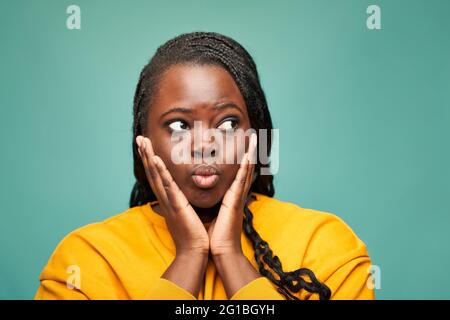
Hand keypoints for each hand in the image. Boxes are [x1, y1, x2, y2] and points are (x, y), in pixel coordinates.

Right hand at [136, 135, 209, 256]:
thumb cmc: (193, 234)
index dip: (151, 161)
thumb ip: (183, 202)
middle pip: (152, 172)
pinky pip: (167, 186)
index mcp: (169, 199)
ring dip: (149, 157)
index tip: (147, 146)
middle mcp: (165, 199)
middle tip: (139, 138)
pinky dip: (160, 172)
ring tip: (143, 142)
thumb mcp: (187, 213)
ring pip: (156, 175)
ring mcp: (169, 201)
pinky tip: (156, 159)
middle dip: (145, 154)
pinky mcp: (176, 205)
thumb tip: (184, 196)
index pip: (157, 176)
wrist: (195, 251)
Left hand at [207, 133, 256, 256]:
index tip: (242, 146)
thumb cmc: (215, 236)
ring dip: (251, 154)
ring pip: (246, 170)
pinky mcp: (235, 201)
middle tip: (254, 136)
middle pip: (245, 169)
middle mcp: (237, 195)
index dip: (241, 160)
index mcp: (231, 197)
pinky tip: (249, 155)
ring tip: (254, 138)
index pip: (238, 174)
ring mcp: (238, 197)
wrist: (221, 250)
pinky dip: (246, 167)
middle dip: (250, 152)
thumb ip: (211, 203)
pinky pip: (241, 180)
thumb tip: (202, 196)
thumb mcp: (212, 214)